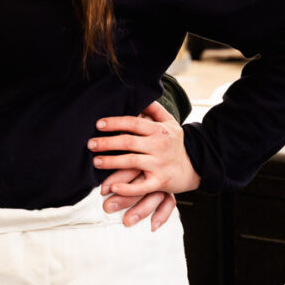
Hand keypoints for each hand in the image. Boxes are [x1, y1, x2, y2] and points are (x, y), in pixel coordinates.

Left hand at [88, 100, 201, 229]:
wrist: (195, 167)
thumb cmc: (175, 143)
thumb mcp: (170, 122)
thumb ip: (155, 109)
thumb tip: (140, 96)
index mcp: (159, 130)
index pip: (133, 123)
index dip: (115, 123)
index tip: (98, 124)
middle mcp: (159, 146)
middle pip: (128, 142)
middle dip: (107, 142)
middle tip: (90, 143)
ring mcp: (160, 165)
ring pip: (131, 162)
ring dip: (111, 162)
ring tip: (96, 161)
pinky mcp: (160, 182)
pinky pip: (141, 186)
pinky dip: (126, 188)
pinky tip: (113, 187)